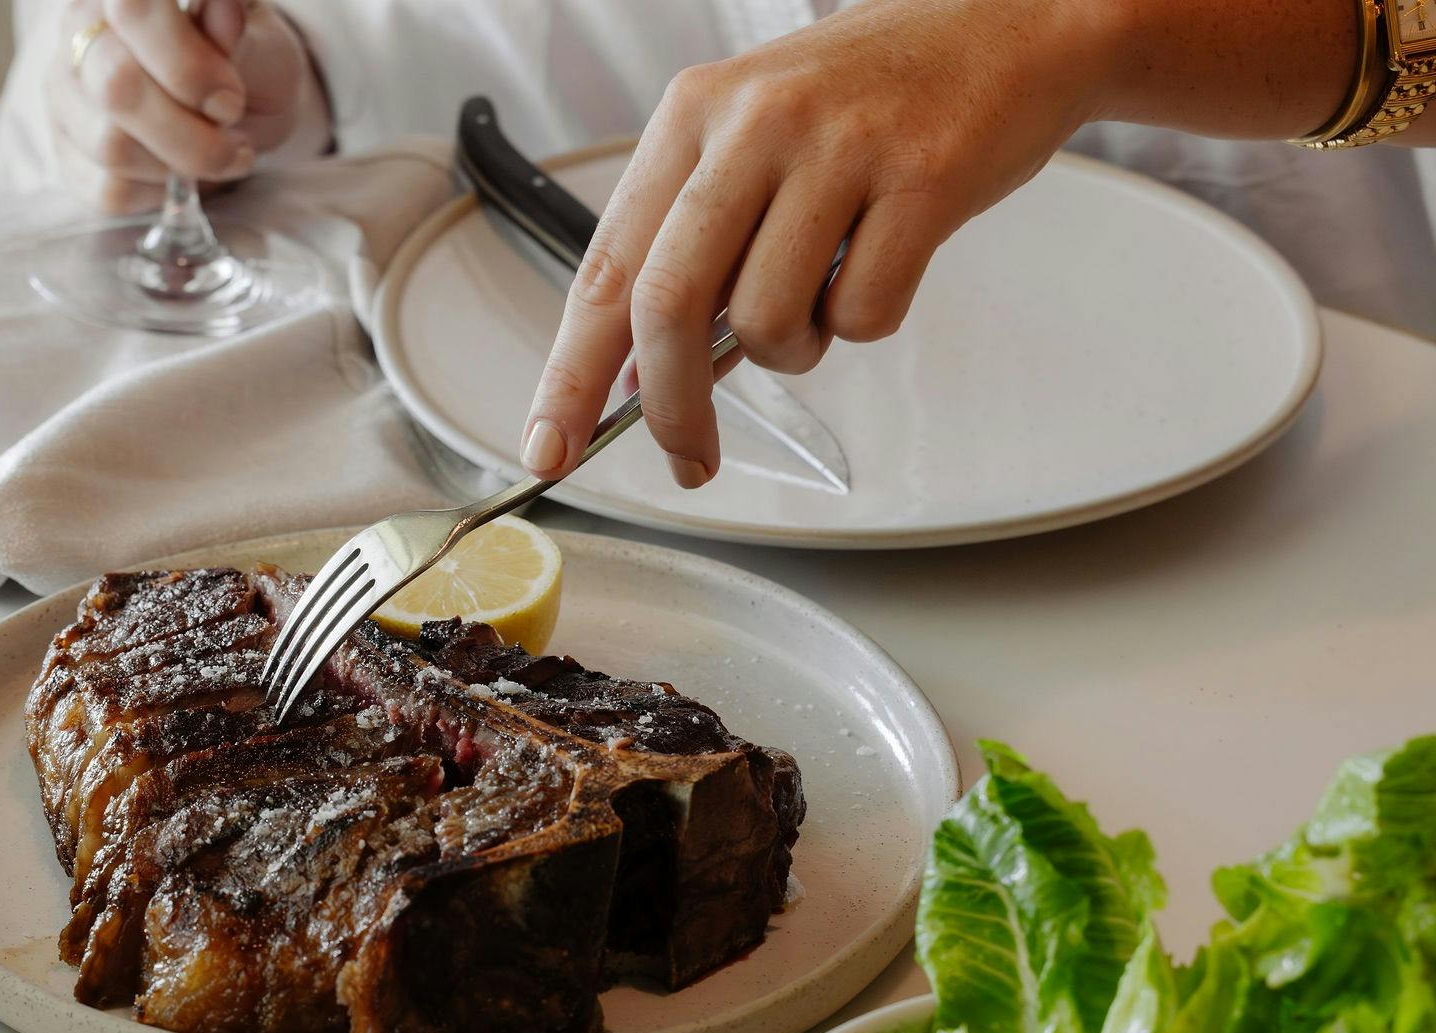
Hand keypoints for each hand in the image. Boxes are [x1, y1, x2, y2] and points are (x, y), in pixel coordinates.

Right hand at [45, 0, 329, 214]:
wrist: (231, 110)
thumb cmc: (245, 66)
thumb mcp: (259, 44)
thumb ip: (238, 34)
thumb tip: (223, 14)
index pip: (133, 10)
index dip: (187, 66)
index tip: (230, 100)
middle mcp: (79, 34)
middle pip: (117, 87)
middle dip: (191, 133)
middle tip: (234, 141)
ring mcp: (65, 96)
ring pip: (111, 146)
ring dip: (181, 165)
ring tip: (219, 156)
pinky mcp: (68, 154)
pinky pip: (108, 190)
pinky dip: (160, 193)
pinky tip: (183, 175)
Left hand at [518, 0, 1116, 487]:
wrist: (1013, 21)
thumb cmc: (875, 95)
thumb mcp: (758, 143)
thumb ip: (700, 247)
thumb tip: (649, 374)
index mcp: (692, 115)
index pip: (605, 268)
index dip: (571, 373)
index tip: (550, 444)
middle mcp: (753, 122)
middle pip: (667, 305)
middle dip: (669, 408)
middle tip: (688, 457)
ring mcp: (838, 146)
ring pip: (766, 321)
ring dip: (793, 352)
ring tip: (823, 300)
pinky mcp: (922, 176)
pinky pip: (863, 313)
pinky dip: (866, 321)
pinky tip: (885, 262)